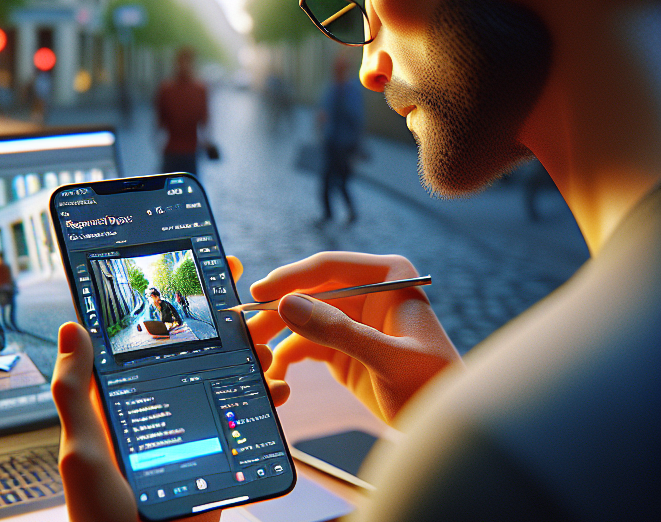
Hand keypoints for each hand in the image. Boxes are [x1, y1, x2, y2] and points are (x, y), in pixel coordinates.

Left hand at [50, 255, 257, 521]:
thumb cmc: (102, 518)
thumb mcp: (81, 449)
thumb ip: (75, 391)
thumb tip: (71, 327)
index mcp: (123, 402)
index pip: (150, 342)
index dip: (174, 305)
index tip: (196, 271)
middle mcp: (160, 410)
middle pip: (198, 355)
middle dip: (224, 326)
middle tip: (246, 301)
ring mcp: (193, 432)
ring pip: (229, 383)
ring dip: (251, 359)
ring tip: (265, 346)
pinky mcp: (219, 457)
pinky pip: (247, 421)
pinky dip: (267, 402)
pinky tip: (277, 390)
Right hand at [248, 251, 461, 425]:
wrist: (446, 428)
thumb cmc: (433, 387)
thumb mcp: (387, 359)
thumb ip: (337, 331)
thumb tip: (287, 306)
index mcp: (388, 278)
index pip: (328, 267)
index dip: (291, 278)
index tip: (259, 293)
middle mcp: (367, 293)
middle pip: (309, 292)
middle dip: (278, 312)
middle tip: (248, 331)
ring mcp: (353, 321)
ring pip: (302, 318)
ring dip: (277, 335)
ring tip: (256, 355)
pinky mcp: (342, 348)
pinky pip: (305, 344)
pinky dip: (287, 357)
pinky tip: (277, 375)